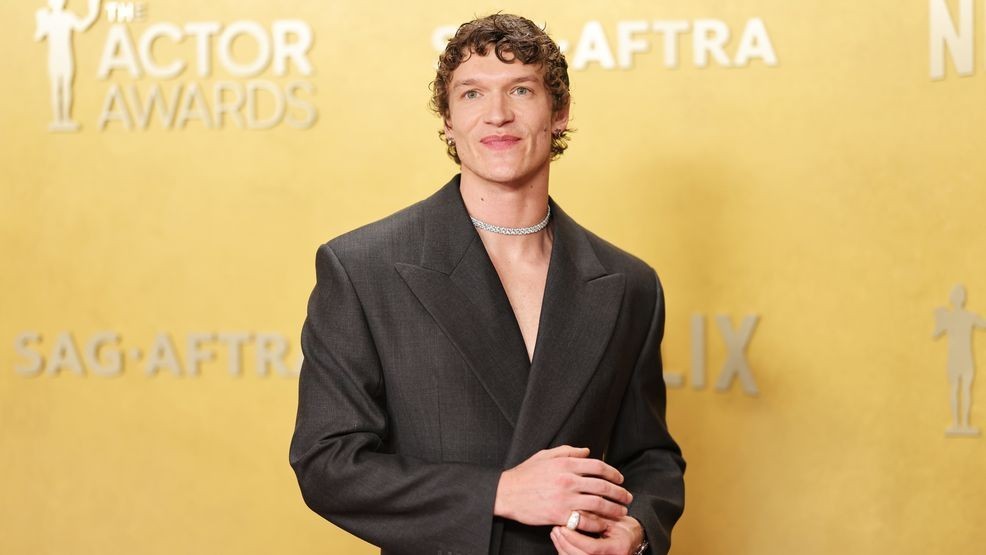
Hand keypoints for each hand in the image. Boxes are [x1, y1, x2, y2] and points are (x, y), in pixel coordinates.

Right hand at [493, 445, 631, 529]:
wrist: (506, 493)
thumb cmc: (525, 474)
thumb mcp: (545, 456)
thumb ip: (568, 451)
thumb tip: (587, 451)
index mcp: (565, 464)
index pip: (598, 466)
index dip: (613, 472)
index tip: (620, 479)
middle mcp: (568, 480)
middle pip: (603, 486)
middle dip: (619, 493)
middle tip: (627, 497)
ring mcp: (564, 499)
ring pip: (598, 504)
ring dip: (613, 509)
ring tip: (621, 512)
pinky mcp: (559, 515)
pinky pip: (584, 520)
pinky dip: (597, 523)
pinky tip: (603, 524)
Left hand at [550, 515, 643, 554]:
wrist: (633, 540)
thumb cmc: (625, 528)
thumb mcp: (614, 520)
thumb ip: (596, 517)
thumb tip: (575, 511)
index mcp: (617, 548)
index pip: (592, 548)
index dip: (575, 538)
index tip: (564, 527)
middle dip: (564, 543)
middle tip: (556, 528)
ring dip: (562, 547)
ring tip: (556, 532)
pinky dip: (565, 551)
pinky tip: (560, 540)